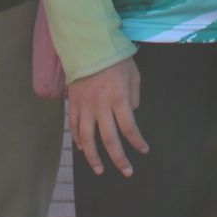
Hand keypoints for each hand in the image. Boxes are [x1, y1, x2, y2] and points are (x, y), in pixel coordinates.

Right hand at [67, 58, 148, 177]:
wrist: (89, 45)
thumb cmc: (115, 58)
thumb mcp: (133, 74)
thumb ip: (134, 95)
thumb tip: (131, 114)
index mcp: (119, 97)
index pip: (129, 127)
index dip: (137, 141)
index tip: (143, 150)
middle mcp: (101, 105)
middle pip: (109, 139)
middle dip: (118, 158)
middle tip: (126, 171)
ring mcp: (85, 106)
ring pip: (87, 138)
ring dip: (93, 157)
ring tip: (99, 169)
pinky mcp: (73, 103)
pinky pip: (74, 126)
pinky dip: (78, 140)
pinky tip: (83, 149)